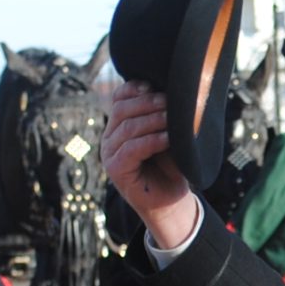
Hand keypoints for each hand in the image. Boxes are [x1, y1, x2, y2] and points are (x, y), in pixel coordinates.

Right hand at [101, 82, 198, 250]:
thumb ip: (163, 115)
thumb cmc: (170, 165)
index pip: (119, 98)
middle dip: (149, 103)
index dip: (135, 88)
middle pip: (122, 109)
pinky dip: (152, 140)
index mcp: (119, 125)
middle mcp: (110, 137)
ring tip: (174, 120)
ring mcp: (109, 154)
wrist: (170, 200)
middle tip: (172, 103)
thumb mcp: (167, 134)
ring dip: (153, 120)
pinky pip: (132, 149)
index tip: (155, 85)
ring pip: (128, 128)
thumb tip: (175, 92)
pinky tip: (169, 139)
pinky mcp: (116, 169)